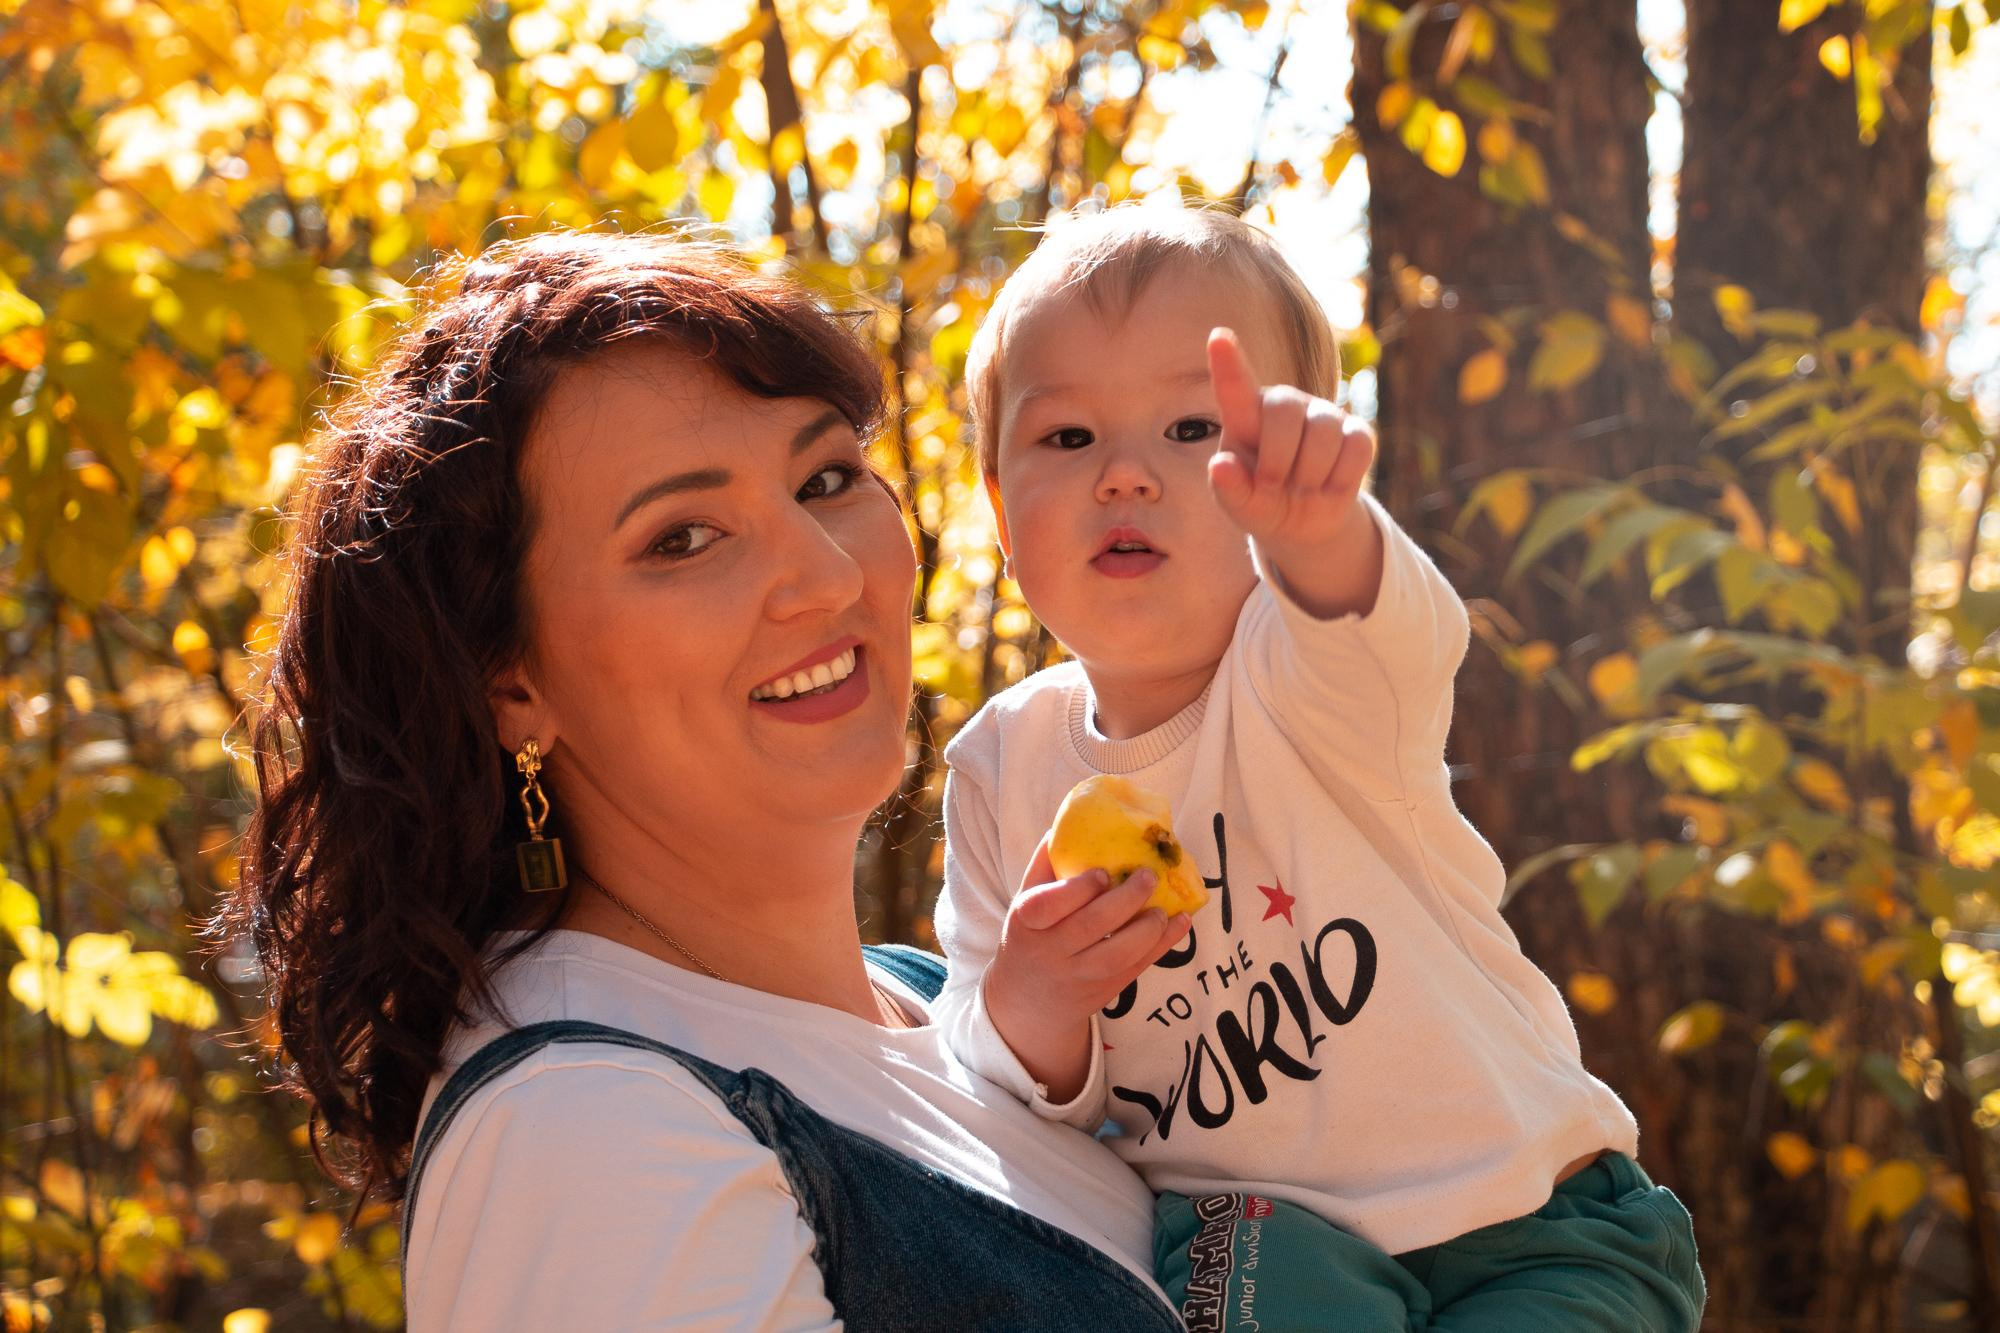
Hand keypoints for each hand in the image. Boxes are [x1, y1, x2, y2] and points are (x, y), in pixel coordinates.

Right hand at [983, 834, 1191, 1104]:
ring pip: (1116, 955)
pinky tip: (1180, 923)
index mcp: (1027, 923)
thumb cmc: (1030, 936)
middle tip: (1149, 876)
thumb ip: (1045, 866)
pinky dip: (1162, 946)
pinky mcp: (1104, 991)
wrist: (1028, 1000)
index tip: (1102, 872)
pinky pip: (1136, 969)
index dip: (1079, 888)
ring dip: (1146, 929)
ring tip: (1163, 908)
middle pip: (1090, 927)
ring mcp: (1079, 976)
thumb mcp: (1024, 902)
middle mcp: (1052, 952)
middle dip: (1125, 900)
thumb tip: (1067, 823)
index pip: (1049, 905)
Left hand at [1207, 327, 1384, 617]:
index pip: (1235, 387)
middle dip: (1277, 459)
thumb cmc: (1261, 503)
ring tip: (1300, 490)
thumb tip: (1220, 465)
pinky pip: (1356, 448)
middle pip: (1283, 410)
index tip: (1218, 338)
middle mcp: (1284, 405)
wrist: (1303, 524)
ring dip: (1310, 476)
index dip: (1228, 363)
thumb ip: (1228, 488)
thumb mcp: (1239, 505)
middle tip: (1272, 486)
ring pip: (1324, 432)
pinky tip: (1328, 487)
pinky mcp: (1357, 432)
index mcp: (1246, 417)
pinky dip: (1341, 479)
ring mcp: (1323, 414)